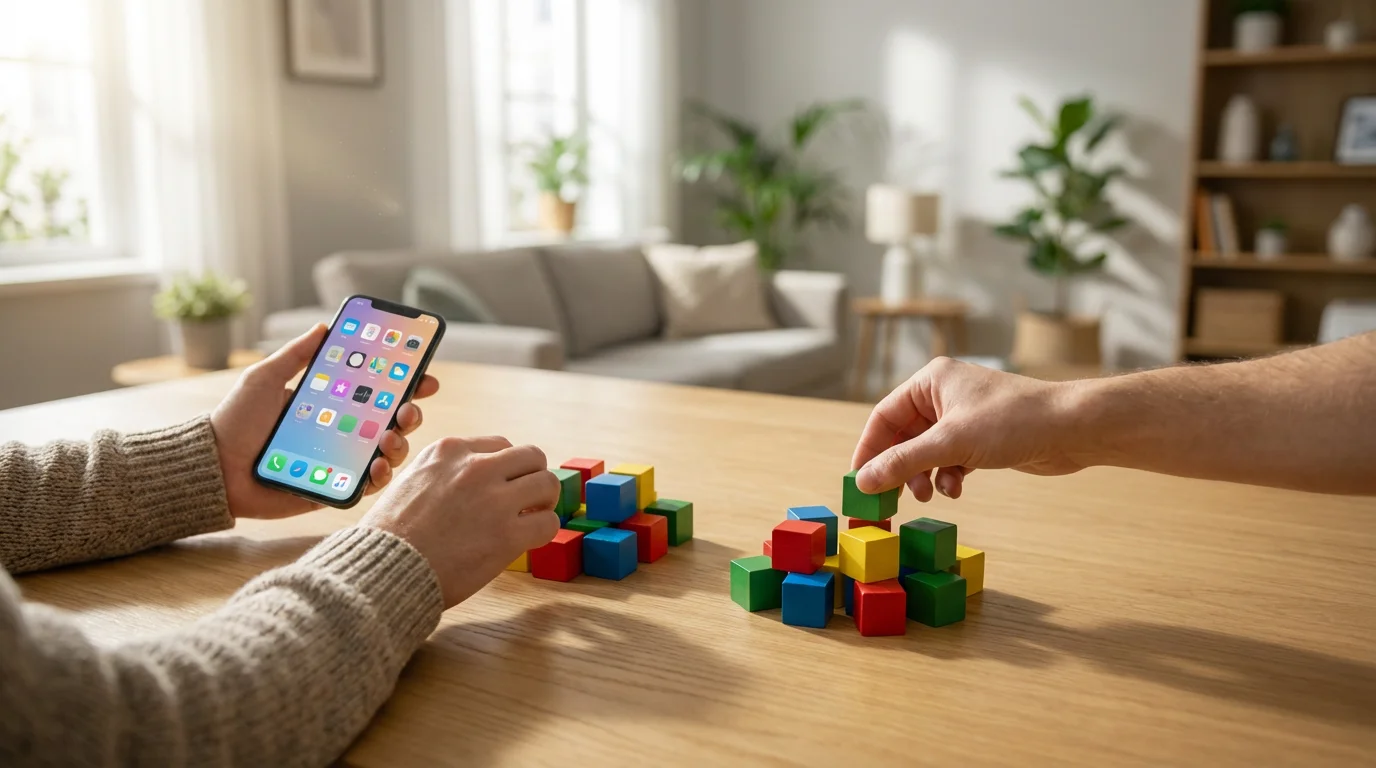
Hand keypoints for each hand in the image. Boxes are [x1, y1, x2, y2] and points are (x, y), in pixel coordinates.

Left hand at [211, 324, 439, 518]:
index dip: (404, 385)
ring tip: (390, 437)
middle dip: (411, 413)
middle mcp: (341, 433)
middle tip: (410, 407)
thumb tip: (325, 326)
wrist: (213, 467)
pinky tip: (378, 465)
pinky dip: (381, 475)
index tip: (423, 376)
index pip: (376, 393)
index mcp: (330, 405)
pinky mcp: (334, 488)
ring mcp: (340, 462)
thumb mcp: (264, 378)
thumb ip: (296, 354)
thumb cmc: (235, 421)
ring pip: (387, 453)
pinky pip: (368, 485)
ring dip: (399, 443)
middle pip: (391, 422)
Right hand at [358, 437, 560, 607]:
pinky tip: (528, 540)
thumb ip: (445, 473)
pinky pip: (548, 522)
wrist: (383, 570)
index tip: (503, 487)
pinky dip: (543, 531)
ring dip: (544, 502)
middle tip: (527, 500)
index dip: (506, 469)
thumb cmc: (390, 535)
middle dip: (532, 478)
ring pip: (547, 483)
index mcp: (449, 450)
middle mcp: (475, 467)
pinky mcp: (507, 533)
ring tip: (532, 518)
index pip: (501, 445)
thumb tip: (474, 479)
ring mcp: (494, 498)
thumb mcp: (411, 481)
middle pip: (531, 456)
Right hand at [851, 357, 1088, 500]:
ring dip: (923, 476)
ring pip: (926, 451)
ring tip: (929, 495)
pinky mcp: (982, 438)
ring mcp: (964, 417)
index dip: (869, 450)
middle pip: (903, 436)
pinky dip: (948, 476)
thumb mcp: (951, 443)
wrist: (1072, 429)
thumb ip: (903, 462)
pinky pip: (949, 460)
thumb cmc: (1013, 422)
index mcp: (931, 381)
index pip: (883, 416)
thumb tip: (863, 481)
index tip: (858, 482)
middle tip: (891, 499)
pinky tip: (956, 488)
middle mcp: (944, 395)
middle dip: (899, 468)